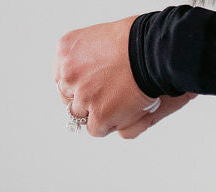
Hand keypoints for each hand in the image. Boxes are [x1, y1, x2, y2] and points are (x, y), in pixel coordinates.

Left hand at [54, 16, 196, 138]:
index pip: (62, 78)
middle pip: (69, 98)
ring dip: (98, 113)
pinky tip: (124, 111)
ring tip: (119, 103)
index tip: (89, 88)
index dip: (77, 85)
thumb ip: (87, 59)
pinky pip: (96, 130)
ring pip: (81, 116)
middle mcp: (69, 74)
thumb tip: (86, 79)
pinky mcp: (99, 115)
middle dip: (85, 101)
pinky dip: (109, 125)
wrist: (153, 52)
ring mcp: (83, 96)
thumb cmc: (136, 41)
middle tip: (105, 98)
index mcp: (66, 51)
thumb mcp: (100, 38)